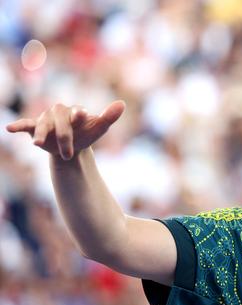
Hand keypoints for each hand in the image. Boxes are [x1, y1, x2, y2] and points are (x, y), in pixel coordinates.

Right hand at [5, 100, 125, 159]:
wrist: (74, 146)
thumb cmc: (87, 133)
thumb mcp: (100, 127)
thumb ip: (109, 116)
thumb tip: (122, 103)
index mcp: (75, 111)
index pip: (77, 112)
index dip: (78, 115)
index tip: (80, 117)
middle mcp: (59, 112)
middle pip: (60, 124)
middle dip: (65, 138)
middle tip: (69, 154)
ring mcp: (46, 119)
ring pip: (43, 125)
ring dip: (42, 135)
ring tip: (39, 144)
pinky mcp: (35, 127)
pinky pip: (26, 124)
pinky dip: (18, 126)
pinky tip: (10, 129)